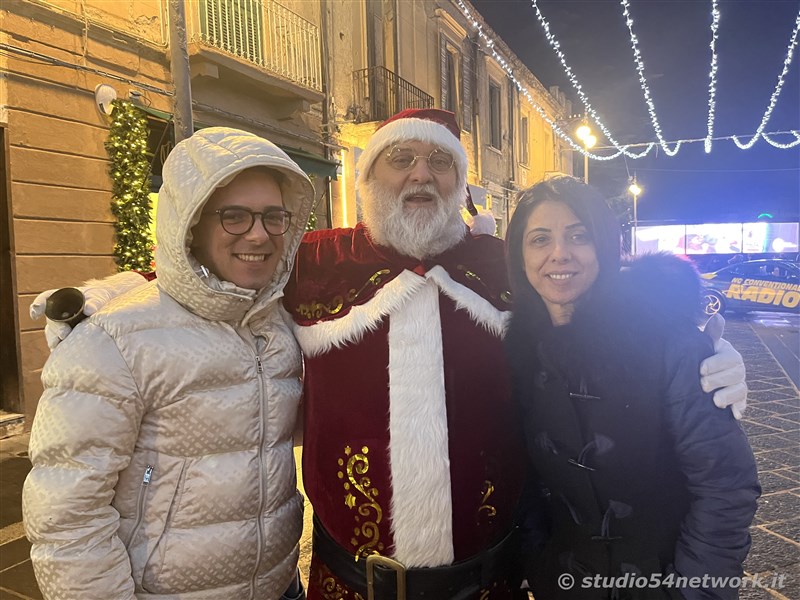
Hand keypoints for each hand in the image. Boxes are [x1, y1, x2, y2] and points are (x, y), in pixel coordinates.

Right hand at [29, 271, 146, 349]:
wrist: (104, 308)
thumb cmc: (98, 299)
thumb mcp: (97, 297)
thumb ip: (93, 302)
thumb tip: (89, 309)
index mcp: (60, 298)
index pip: (45, 299)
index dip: (38, 305)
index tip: (36, 314)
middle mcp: (56, 312)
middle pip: (51, 320)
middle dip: (55, 328)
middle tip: (64, 334)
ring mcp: (59, 325)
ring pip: (52, 333)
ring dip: (55, 339)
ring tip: (60, 345)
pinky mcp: (65, 336)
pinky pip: (59, 343)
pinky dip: (59, 349)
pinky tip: (61, 354)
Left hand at [700, 314, 746, 418]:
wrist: (695, 374)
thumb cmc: (697, 357)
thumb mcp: (701, 346)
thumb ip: (709, 334)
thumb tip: (717, 316)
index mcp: (728, 353)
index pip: (729, 357)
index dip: (716, 363)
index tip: (700, 369)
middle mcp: (737, 368)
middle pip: (736, 374)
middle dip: (719, 380)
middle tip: (702, 385)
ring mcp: (738, 384)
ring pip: (740, 389)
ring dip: (728, 396)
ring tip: (715, 401)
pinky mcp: (738, 399)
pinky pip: (743, 404)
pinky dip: (739, 408)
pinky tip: (734, 414)